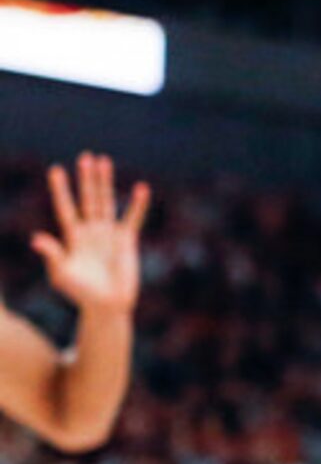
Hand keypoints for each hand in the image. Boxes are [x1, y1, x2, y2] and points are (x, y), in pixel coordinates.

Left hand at [36, 153, 149, 312]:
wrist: (107, 306)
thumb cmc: (81, 293)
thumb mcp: (61, 274)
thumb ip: (52, 254)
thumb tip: (36, 239)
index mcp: (71, 237)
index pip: (65, 208)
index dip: (61, 190)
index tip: (56, 170)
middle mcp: (90, 231)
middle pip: (87, 199)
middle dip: (86, 179)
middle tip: (86, 157)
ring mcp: (108, 234)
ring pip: (107, 202)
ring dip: (105, 183)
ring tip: (104, 161)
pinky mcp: (127, 241)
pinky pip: (133, 219)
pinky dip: (138, 205)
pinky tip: (141, 188)